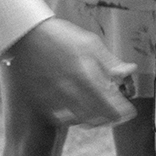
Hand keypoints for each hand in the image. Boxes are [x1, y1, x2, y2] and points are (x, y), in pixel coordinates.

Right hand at [6, 19, 136, 127]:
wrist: (25, 35)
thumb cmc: (60, 36)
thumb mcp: (90, 43)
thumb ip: (109, 61)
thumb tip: (129, 71)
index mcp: (85, 75)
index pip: (110, 105)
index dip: (122, 113)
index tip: (129, 113)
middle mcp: (69, 90)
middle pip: (96, 117)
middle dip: (109, 118)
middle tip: (115, 115)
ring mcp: (53, 98)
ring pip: (79, 121)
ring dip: (93, 120)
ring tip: (98, 114)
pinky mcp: (40, 101)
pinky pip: (60, 118)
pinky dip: (72, 118)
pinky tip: (77, 111)